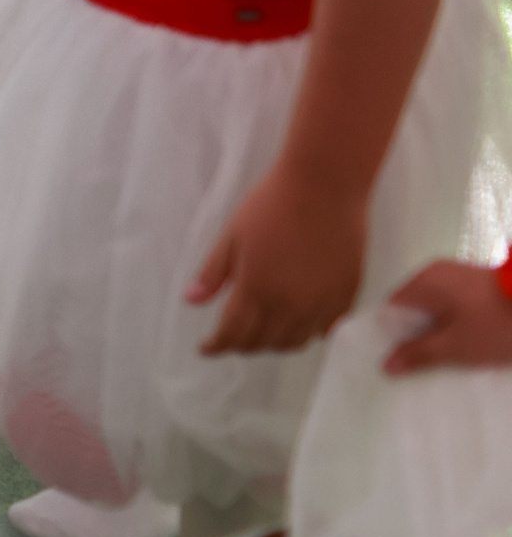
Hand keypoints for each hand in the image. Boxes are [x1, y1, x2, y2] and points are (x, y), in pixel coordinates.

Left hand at [189, 164, 367, 353]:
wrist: (325, 188)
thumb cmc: (270, 206)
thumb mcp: (231, 236)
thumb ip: (212, 273)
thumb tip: (190, 301)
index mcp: (257, 291)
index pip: (233, 333)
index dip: (217, 345)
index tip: (206, 348)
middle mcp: (291, 307)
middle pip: (263, 343)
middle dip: (242, 345)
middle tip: (230, 337)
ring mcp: (322, 305)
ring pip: (295, 342)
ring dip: (273, 343)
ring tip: (260, 332)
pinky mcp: (346, 297)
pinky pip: (324, 330)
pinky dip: (306, 333)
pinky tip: (296, 323)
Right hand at [383, 261, 511, 373]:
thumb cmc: (495, 325)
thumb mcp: (456, 347)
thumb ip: (420, 354)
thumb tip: (386, 364)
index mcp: (423, 283)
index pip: (392, 309)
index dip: (394, 336)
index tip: (402, 360)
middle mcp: (435, 272)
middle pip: (415, 308)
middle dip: (419, 336)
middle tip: (427, 364)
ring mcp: (459, 275)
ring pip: (437, 307)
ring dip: (441, 331)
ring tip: (451, 356)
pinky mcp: (479, 283)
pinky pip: (455, 304)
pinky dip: (457, 322)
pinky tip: (470, 341)